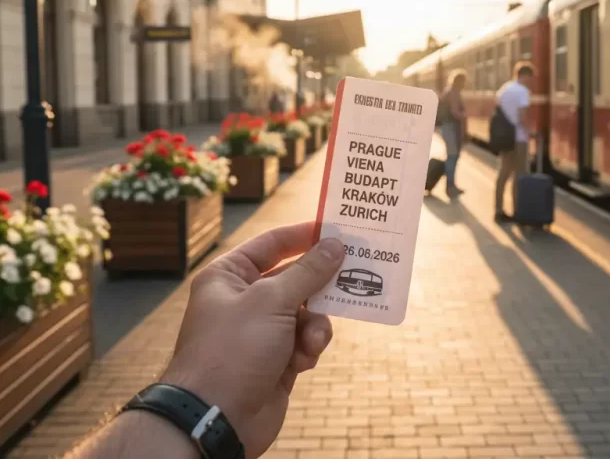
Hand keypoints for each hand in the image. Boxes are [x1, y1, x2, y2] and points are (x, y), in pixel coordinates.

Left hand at [159, 221, 343, 457]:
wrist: (217, 418)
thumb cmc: (234, 349)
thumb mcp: (272, 301)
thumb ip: (308, 272)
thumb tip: (336, 245)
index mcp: (230, 277)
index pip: (272, 244)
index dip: (304, 235)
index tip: (338, 229)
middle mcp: (244, 300)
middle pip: (295, 278)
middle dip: (320, 283)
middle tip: (353, 273)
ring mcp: (261, 331)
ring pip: (306, 312)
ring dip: (315, 325)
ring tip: (313, 340)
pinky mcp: (277, 359)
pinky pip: (305, 340)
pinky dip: (309, 348)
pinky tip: (304, 360)